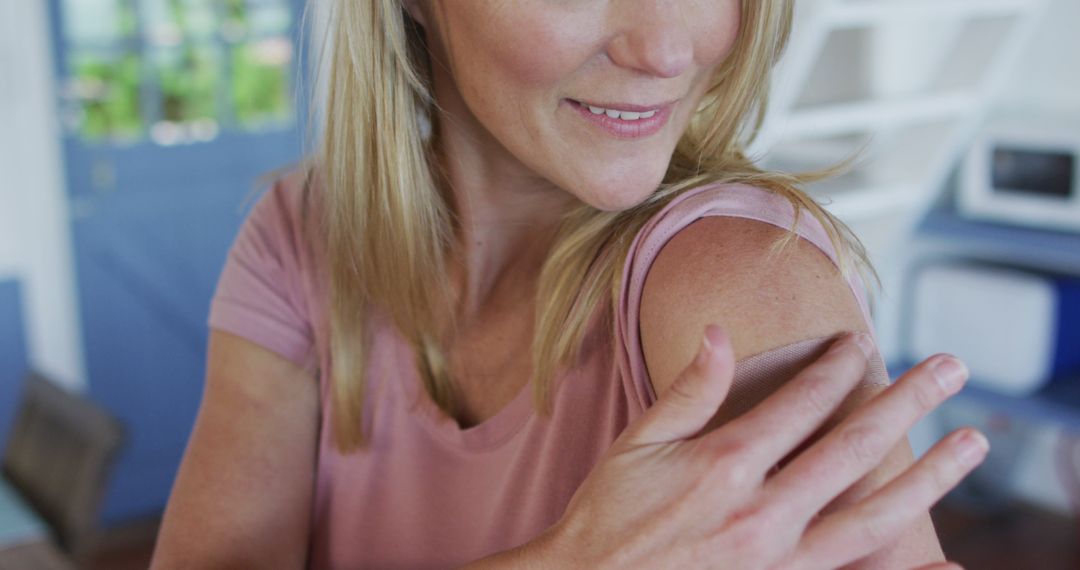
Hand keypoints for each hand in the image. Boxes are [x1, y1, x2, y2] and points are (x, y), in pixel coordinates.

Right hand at [541, 326, 983, 569]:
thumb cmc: (607, 517)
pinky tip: (947, 566)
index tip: (863, 342)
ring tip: (972, 444)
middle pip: (852, 446)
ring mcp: (778, 559)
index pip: (801, 402)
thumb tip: (720, 332)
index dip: (838, 367)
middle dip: (906, 401)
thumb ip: (689, 390)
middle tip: (951, 369)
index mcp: (724, 463)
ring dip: (929, 477)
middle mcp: (762, 510)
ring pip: (873, 515)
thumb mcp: (637, 444)